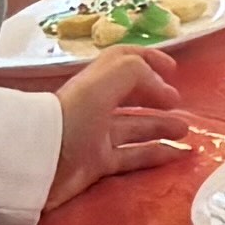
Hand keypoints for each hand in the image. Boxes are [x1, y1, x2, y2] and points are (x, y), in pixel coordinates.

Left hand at [49, 48, 200, 203]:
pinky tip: (176, 155)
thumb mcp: (104, 83)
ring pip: (136, 127)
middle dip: (158, 96)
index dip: (149, 60)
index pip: (124, 62)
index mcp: (96, 82)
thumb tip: (164, 88)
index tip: (173, 70)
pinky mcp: (97, 165)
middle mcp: (96, 106)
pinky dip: (156, 154)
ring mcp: (97, 136)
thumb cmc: (71, 117)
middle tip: (180, 104)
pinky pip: (133, 157)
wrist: (39, 163)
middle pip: (132, 96)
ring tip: (185, 130)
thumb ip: (136, 72)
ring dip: (161, 126)